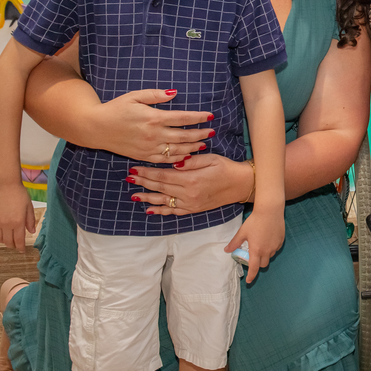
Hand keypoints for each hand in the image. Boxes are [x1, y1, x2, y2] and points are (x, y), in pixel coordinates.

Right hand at [0, 181, 37, 251]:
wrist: (4, 184)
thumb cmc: (19, 193)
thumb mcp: (29, 206)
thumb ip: (30, 220)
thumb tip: (32, 232)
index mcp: (18, 222)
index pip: (19, 240)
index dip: (20, 247)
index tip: (22, 250)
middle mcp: (6, 224)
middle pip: (8, 242)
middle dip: (13, 245)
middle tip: (16, 245)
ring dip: (3, 241)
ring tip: (8, 239)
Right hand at [92, 88, 212, 162]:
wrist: (95, 127)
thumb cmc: (116, 108)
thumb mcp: (135, 96)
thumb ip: (156, 95)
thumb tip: (174, 93)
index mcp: (153, 118)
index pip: (183, 118)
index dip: (198, 117)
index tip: (210, 116)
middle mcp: (153, 134)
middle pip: (184, 136)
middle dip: (200, 134)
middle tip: (212, 132)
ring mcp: (148, 147)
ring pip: (177, 150)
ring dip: (192, 148)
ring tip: (204, 144)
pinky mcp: (143, 156)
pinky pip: (164, 160)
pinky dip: (177, 159)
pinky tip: (186, 156)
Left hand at [130, 154, 251, 213]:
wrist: (241, 185)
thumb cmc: (226, 168)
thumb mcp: (211, 158)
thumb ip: (191, 161)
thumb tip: (174, 162)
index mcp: (191, 179)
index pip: (163, 175)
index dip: (148, 172)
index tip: (135, 168)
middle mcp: (188, 194)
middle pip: (160, 187)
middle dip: (143, 182)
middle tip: (129, 178)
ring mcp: (190, 203)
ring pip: (164, 201)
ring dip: (147, 198)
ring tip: (134, 196)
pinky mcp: (193, 209)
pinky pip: (173, 211)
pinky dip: (161, 211)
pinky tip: (150, 210)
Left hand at [225, 208, 284, 283]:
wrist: (270, 211)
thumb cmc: (255, 221)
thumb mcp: (242, 232)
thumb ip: (235, 243)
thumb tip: (226, 250)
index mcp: (256, 250)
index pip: (254, 268)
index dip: (251, 276)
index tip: (249, 281)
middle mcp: (267, 251)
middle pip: (263, 264)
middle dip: (258, 264)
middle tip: (253, 258)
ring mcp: (275, 246)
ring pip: (270, 256)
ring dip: (265, 256)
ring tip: (260, 246)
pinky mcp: (281, 241)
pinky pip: (275, 249)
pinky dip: (271, 249)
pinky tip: (268, 240)